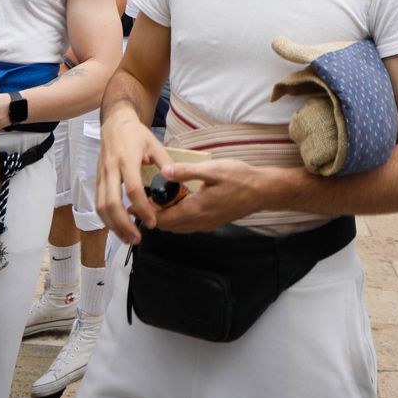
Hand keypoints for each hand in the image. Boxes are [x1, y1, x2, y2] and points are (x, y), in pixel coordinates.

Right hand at [96, 105, 170, 244]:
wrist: (115, 123)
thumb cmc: (136, 135)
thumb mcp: (154, 144)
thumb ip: (165, 162)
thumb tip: (176, 181)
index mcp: (127, 160)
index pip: (132, 189)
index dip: (142, 208)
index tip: (152, 222)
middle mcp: (111, 169)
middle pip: (111, 203)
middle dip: (123, 224)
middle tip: (137, 239)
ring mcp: (101, 175)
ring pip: (101, 207)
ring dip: (113, 226)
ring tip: (128, 239)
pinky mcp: (97, 180)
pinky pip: (98, 203)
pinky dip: (107, 219)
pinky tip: (118, 228)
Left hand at [150, 158, 279, 234]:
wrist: (263, 191)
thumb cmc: (240, 178)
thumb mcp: (212, 170)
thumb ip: (187, 171)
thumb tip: (164, 171)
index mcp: (196, 210)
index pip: (164, 219)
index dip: (146, 214)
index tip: (134, 206)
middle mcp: (200, 222)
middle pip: (169, 226)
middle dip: (153, 216)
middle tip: (142, 201)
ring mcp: (207, 224)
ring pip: (179, 227)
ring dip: (166, 218)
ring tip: (157, 201)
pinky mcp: (213, 222)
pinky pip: (189, 225)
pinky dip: (178, 218)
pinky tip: (178, 204)